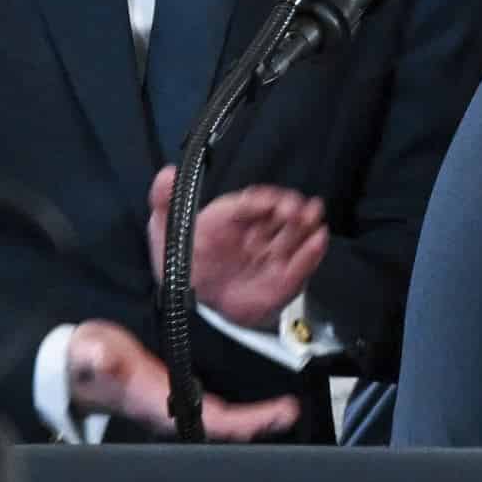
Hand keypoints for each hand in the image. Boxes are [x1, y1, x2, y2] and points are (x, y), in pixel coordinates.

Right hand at [64, 320, 299, 438]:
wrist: (72, 366)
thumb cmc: (85, 358)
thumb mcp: (87, 351)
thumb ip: (92, 355)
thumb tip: (97, 355)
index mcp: (160, 405)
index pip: (212, 421)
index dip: (245, 421)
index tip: (276, 414)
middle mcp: (173, 412)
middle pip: (225, 427)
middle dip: (259, 423)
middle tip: (291, 411)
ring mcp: (177, 406)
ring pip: (224, 420)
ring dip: (254, 418)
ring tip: (286, 410)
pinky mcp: (179, 395)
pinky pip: (218, 409)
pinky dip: (243, 409)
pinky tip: (264, 401)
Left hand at [150, 166, 327, 329]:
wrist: (193, 308)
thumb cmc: (183, 265)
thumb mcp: (164, 231)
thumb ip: (164, 201)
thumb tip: (167, 172)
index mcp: (230, 218)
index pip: (252, 203)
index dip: (265, 199)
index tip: (273, 201)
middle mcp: (255, 233)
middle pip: (279, 216)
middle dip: (292, 209)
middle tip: (298, 209)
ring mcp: (271, 255)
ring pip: (293, 236)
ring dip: (306, 225)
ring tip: (313, 219)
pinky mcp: (283, 279)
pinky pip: (300, 265)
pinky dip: (311, 253)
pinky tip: (317, 241)